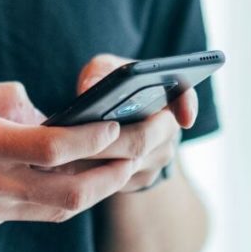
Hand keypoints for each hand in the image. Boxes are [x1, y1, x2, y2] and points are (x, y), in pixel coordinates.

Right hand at [0, 82, 139, 238]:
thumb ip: (3, 100)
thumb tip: (41, 109)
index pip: (55, 147)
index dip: (95, 138)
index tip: (120, 124)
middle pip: (72, 192)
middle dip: (115, 173)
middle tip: (141, 151)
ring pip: (59, 211)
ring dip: (96, 190)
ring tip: (119, 168)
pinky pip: (30, 214)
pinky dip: (56, 197)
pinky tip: (68, 180)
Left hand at [72, 54, 198, 191]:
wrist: (111, 119)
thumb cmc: (109, 87)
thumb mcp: (104, 70)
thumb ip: (99, 72)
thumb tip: (88, 89)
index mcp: (166, 96)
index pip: (184, 97)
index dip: (187, 107)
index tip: (185, 118)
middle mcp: (168, 129)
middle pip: (143, 139)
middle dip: (108, 140)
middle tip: (76, 139)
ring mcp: (157, 159)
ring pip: (127, 164)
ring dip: (96, 160)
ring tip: (63, 153)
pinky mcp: (140, 180)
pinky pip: (117, 181)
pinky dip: (92, 174)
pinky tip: (68, 167)